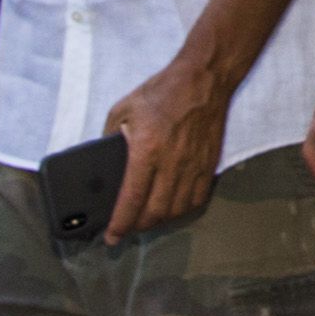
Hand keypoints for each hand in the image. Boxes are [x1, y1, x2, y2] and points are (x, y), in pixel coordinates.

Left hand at [102, 57, 233, 243]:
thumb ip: (110, 136)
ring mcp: (193, 165)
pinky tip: (172, 208)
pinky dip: (183, 210)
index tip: (112, 236)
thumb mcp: (123, 108)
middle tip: (126, 230)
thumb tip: (105, 159)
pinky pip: (197, 198)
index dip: (120, 223)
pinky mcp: (209, 163)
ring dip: (159, 221)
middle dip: (137, 227)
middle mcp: (171, 162)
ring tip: (146, 220)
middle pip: (155, 211)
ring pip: (177, 210)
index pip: (131, 198)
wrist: (203, 78)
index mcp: (146, 149)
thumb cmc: (162, 91)